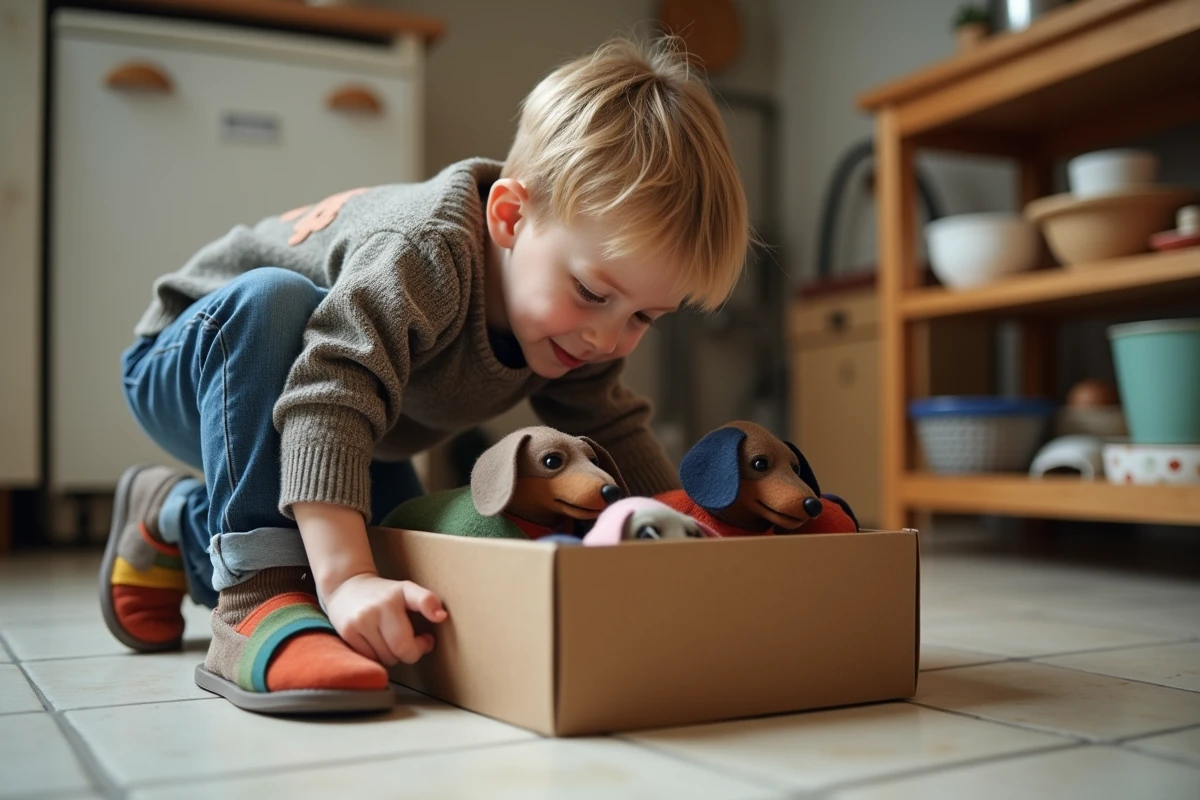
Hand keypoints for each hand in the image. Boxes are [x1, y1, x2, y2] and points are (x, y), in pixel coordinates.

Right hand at [324, 573, 447, 665]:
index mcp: (400, 593)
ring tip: (389, 640)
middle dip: (411, 652)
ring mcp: (361, 620)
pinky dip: (376, 656)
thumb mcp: (405, 590)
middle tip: (412, 644)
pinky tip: (375, 642)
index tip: (438, 622)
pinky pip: (370, 659)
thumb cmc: (383, 594)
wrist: (345, 587)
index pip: (421, 599)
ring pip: (387, 657)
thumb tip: (441, 617)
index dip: (429, 609)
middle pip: (403, 648)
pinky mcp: (348, 633)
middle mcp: (380, 606)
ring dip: (392, 656)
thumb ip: (425, 601)